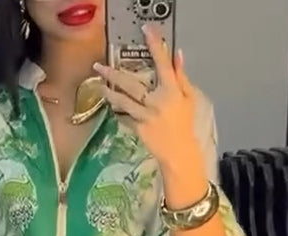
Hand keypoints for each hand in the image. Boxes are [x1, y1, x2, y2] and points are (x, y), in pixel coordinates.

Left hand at [93, 26, 198, 170]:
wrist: (179, 152)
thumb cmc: (184, 124)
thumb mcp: (188, 98)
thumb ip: (181, 76)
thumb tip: (176, 55)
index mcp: (171, 91)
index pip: (162, 64)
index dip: (155, 46)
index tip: (146, 31)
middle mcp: (156, 102)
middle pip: (132, 85)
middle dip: (114, 75)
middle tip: (99, 67)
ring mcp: (145, 117)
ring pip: (123, 102)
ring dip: (110, 94)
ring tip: (100, 86)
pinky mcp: (138, 129)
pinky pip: (124, 118)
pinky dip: (118, 112)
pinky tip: (111, 106)